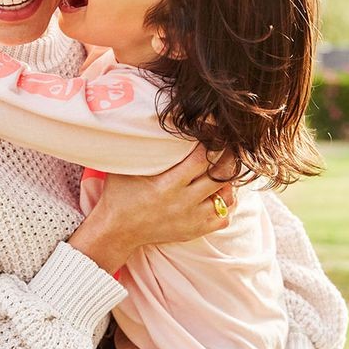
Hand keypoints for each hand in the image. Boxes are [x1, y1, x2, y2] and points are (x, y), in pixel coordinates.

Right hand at [68, 144, 236, 275]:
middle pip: (219, 177)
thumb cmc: (120, 194)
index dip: (212, 144)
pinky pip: (223, 218)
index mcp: (167, 185)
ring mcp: (191, 218)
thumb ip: (137, 146)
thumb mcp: (124, 168)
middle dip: (228, 158)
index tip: (215, 132)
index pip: (201, 160)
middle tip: (231, 145)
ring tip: (224, 170)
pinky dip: (224, 205)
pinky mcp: (194, 230)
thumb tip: (141, 118)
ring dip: (228, 183)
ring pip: (226, 198)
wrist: (117, 231)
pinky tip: (217, 194)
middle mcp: (183, 202)